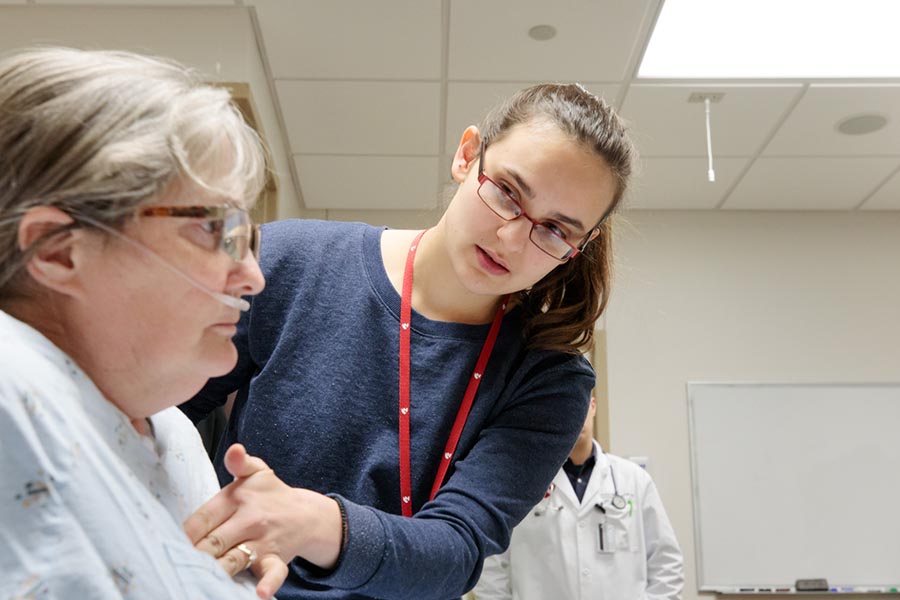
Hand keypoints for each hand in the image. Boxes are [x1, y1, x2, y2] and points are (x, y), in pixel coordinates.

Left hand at [183, 444, 341, 598]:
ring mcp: (263, 542)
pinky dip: (268, 583)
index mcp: (238, 499)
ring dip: (216, 571)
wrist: (306, 516)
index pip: (203, 518)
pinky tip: (260, 593)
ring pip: (233, 560)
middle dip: (193, 555)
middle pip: (213, 542)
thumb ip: (240, 461)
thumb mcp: (257, 472)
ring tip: (196, 579)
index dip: (183, 533)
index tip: (162, 543)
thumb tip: (235, 448)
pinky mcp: (276, 559)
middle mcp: (250, 521)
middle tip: (171, 564)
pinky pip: (272, 573)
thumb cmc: (271, 495)